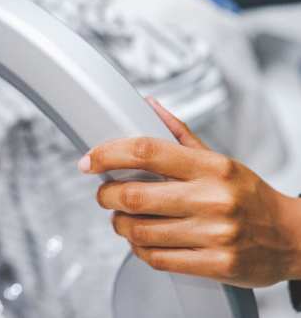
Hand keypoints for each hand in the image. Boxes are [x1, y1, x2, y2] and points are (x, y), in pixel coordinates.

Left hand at [78, 98, 300, 287]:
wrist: (291, 236)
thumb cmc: (247, 193)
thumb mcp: (218, 158)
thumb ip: (179, 133)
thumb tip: (148, 104)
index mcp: (211, 166)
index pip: (147, 151)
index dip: (108, 154)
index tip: (89, 160)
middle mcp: (212, 198)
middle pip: (135, 195)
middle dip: (106, 195)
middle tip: (103, 193)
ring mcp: (215, 234)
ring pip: (141, 232)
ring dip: (119, 225)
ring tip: (120, 219)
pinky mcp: (217, 266)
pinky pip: (158, 259)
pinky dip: (138, 250)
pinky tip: (139, 241)